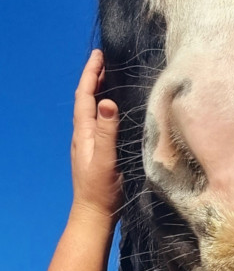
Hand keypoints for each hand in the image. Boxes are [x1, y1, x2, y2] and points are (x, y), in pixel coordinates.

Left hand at [70, 50, 122, 225]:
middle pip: (85, 100)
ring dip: (97, 91)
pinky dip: (103, 107)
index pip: (85, 97)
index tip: (99, 55)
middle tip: (104, 59)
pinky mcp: (96, 151)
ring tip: (108, 76)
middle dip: (93, 78)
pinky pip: (97, 121)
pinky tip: (113, 109)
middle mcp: (83, 135)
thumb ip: (106, 132)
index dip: (91, 75)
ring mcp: (88, 144)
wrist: (94, 214)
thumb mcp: (105, 159)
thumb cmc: (101, 190)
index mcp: (84, 133)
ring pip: (90, 110)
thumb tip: (106, 101)